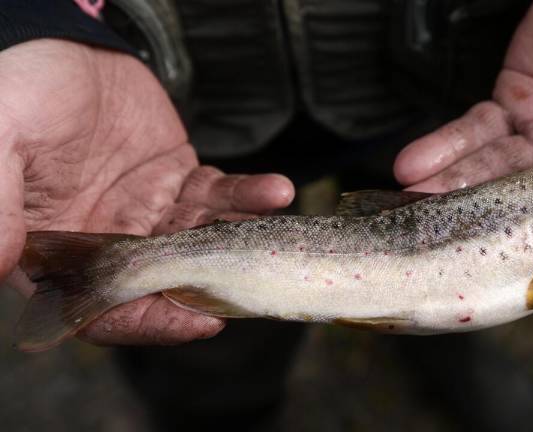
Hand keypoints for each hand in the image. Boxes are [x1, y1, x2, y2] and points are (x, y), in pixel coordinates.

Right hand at [0, 40, 293, 345]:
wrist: (59, 46)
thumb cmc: (17, 93)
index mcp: (60, 251)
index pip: (105, 310)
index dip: (150, 323)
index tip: (199, 323)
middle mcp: (110, 241)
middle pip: (167, 283)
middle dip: (214, 283)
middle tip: (254, 277)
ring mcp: (150, 212)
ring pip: (204, 240)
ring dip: (243, 236)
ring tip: (274, 220)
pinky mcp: (180, 180)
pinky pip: (220, 196)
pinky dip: (248, 196)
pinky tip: (275, 191)